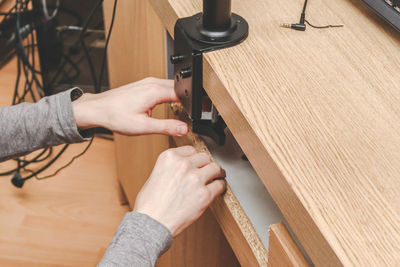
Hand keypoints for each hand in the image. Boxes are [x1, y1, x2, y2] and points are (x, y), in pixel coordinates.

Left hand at [72, 77, 187, 135]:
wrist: (97, 109)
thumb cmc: (115, 116)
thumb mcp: (144, 127)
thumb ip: (166, 127)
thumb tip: (183, 128)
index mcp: (155, 91)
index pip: (183, 93)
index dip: (193, 103)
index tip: (199, 112)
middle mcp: (152, 83)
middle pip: (179, 87)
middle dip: (189, 98)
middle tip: (194, 112)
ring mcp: (147, 82)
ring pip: (171, 86)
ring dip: (180, 95)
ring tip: (184, 109)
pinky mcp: (144, 84)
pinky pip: (163, 86)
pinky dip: (170, 94)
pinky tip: (169, 103)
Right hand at [134, 146, 225, 236]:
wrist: (152, 223)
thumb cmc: (149, 204)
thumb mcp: (155, 174)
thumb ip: (171, 167)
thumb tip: (185, 168)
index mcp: (169, 157)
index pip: (191, 150)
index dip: (196, 158)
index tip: (198, 162)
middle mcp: (183, 164)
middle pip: (205, 157)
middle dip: (206, 164)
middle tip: (207, 171)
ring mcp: (195, 179)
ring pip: (215, 168)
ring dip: (217, 173)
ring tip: (217, 177)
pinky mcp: (205, 194)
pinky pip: (220, 185)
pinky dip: (221, 186)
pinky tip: (218, 188)